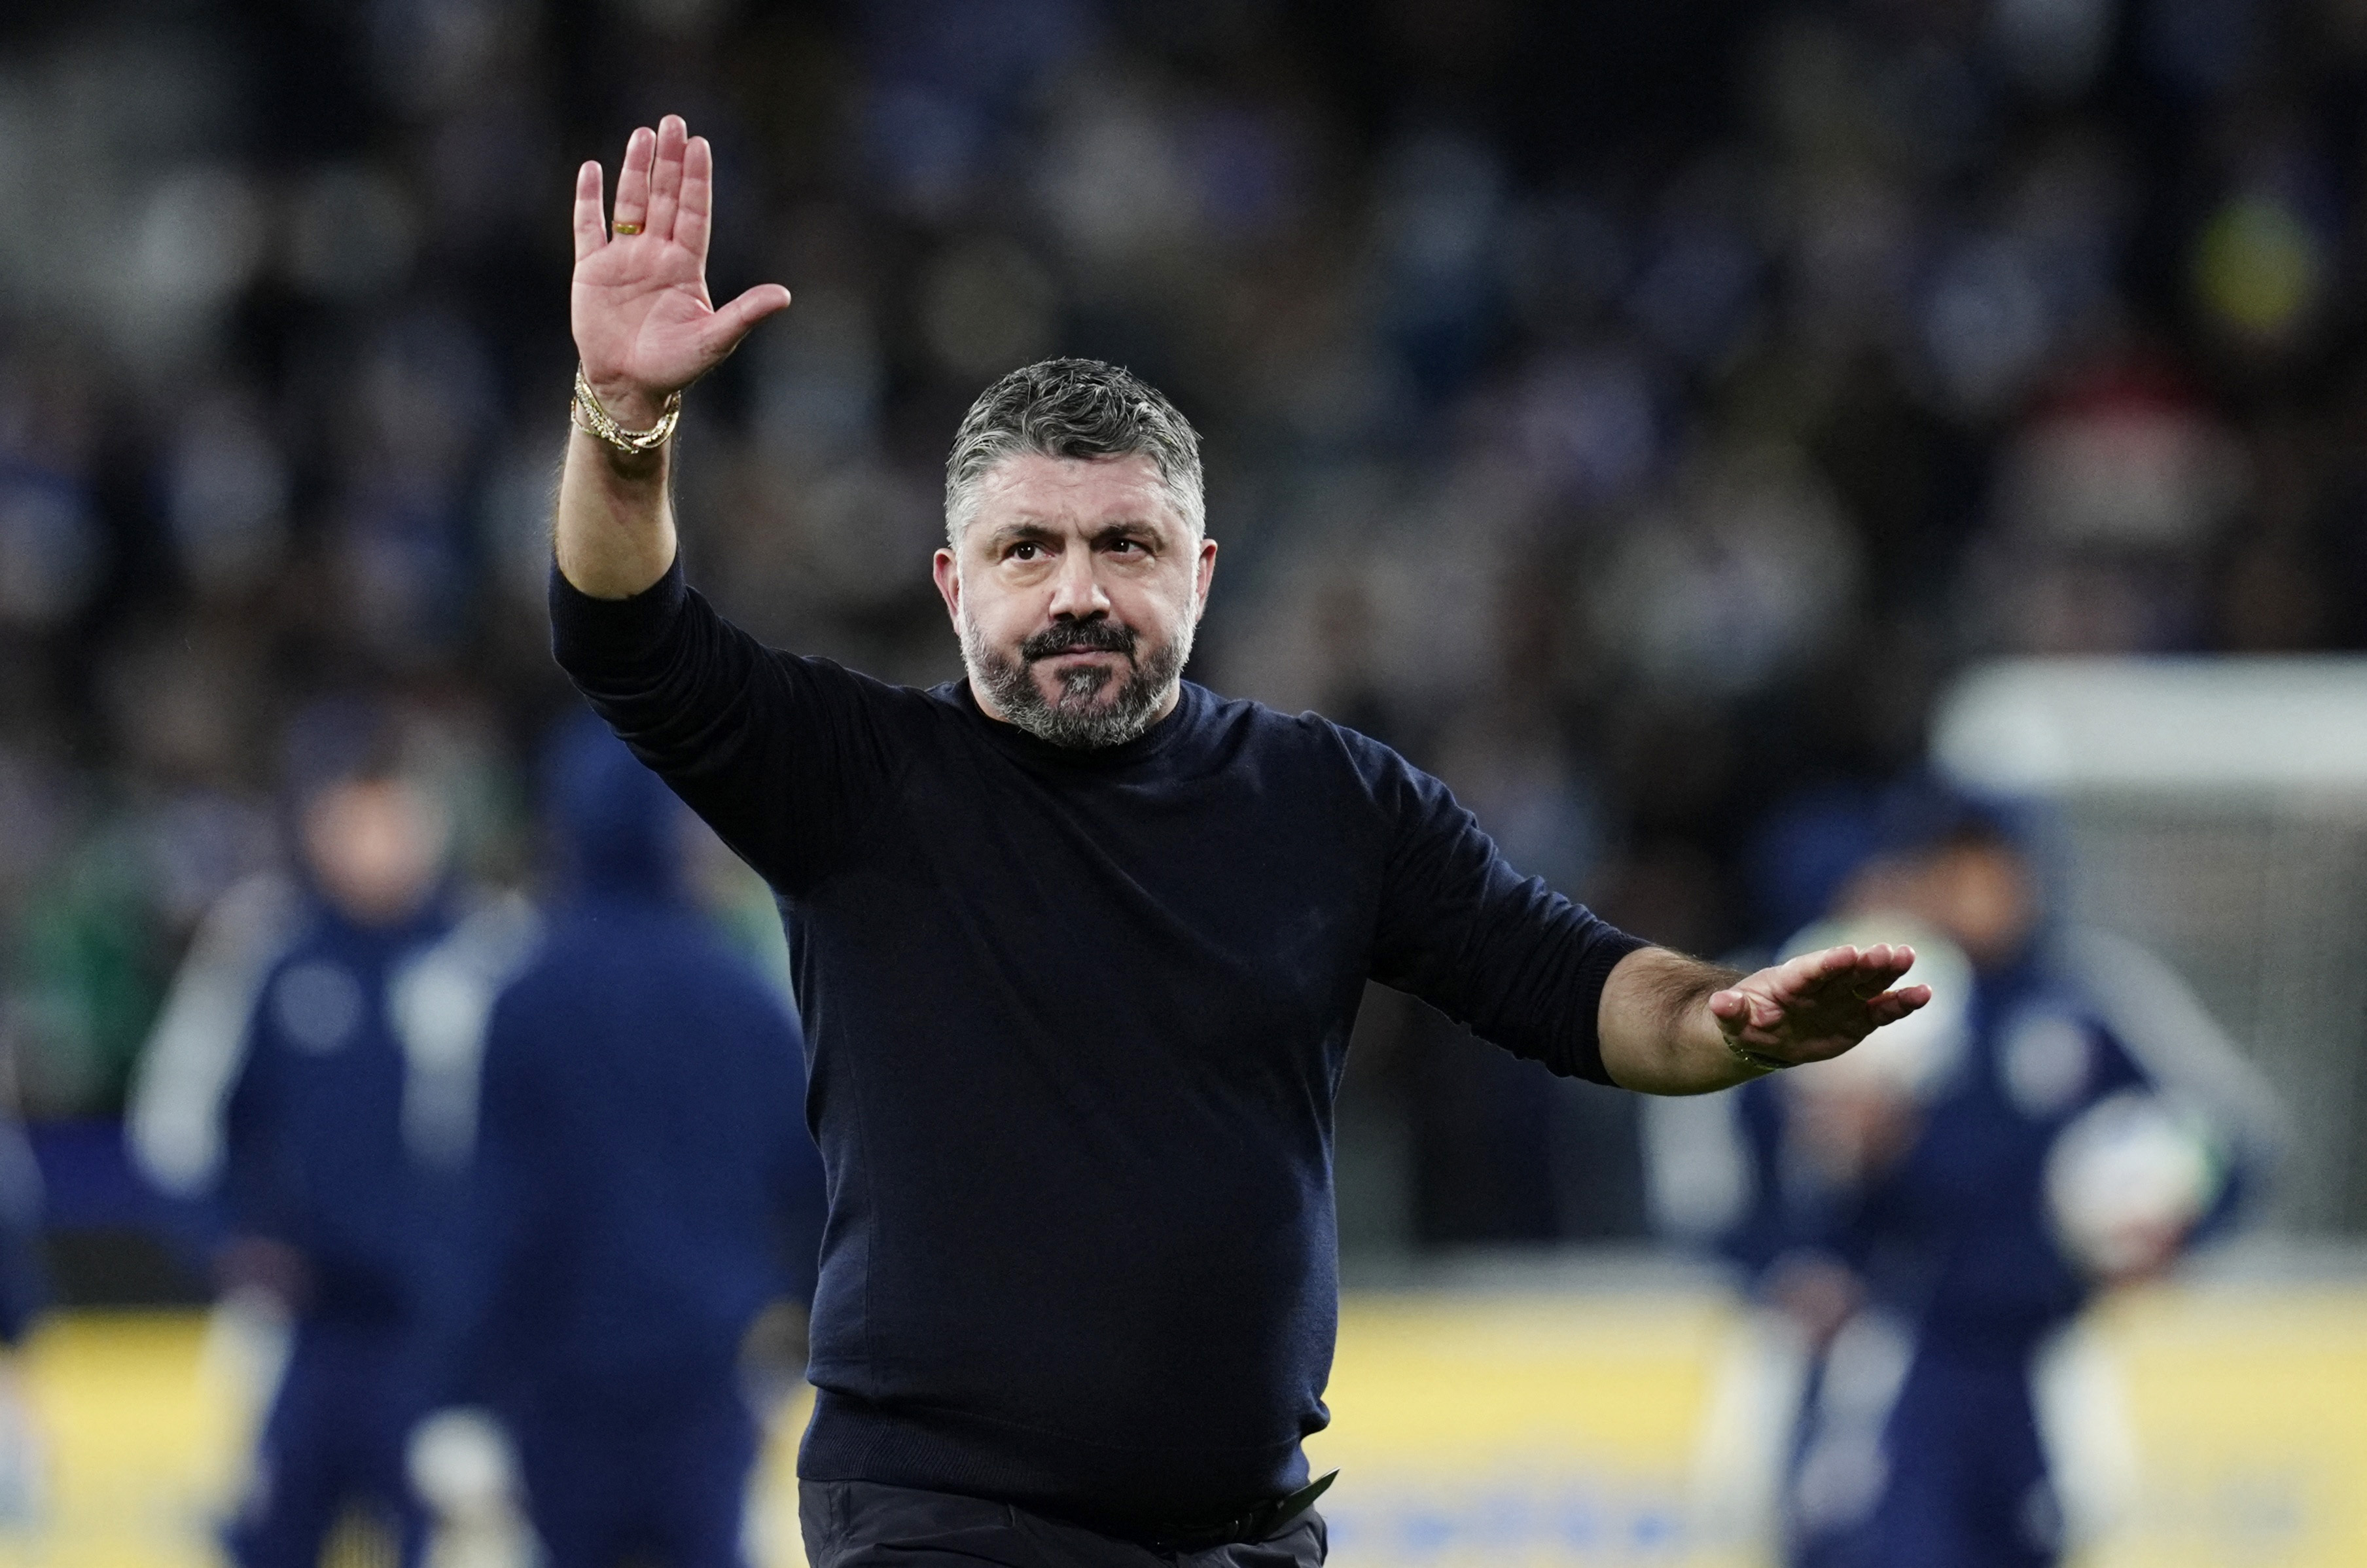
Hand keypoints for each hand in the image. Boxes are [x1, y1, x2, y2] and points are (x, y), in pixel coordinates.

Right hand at [571, 114, 790, 427]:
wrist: (630, 386)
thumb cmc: (676, 366)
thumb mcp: (715, 339)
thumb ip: (746, 314)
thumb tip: (784, 296)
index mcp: (686, 266)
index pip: (695, 213)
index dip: (698, 180)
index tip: (701, 145)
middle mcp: (656, 255)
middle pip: (665, 198)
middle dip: (670, 162)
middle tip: (673, 121)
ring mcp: (623, 259)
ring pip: (631, 203)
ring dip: (635, 170)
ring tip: (642, 136)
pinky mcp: (592, 270)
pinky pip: (589, 227)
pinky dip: (590, 200)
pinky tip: (593, 171)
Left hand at [1709, 943, 1930, 1070]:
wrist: (1763, 1034)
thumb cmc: (1746, 1021)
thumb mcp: (1731, 1019)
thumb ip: (1730, 1012)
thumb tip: (1720, 1004)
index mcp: (1790, 981)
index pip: (1811, 970)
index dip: (1830, 963)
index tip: (1849, 953)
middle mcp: (1821, 986)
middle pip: (1846, 972)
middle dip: (1866, 963)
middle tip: (1889, 951)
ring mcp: (1842, 1000)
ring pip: (1868, 984)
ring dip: (1888, 972)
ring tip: (1908, 957)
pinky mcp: (1858, 1019)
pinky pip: (1882, 1011)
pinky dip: (1901, 1003)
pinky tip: (1923, 993)